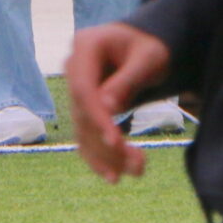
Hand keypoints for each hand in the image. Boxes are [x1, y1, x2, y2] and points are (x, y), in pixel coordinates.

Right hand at [66, 22, 170, 183]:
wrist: (144, 47)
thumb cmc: (150, 47)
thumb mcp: (148, 58)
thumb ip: (127, 79)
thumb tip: (106, 107)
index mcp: (85, 47)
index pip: (83, 89)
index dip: (97, 118)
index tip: (116, 142)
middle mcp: (73, 69)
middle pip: (82, 114)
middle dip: (108, 143)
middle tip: (140, 163)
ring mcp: (75, 90)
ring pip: (84, 131)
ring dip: (108, 155)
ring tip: (139, 170)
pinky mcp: (83, 108)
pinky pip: (85, 136)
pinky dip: (99, 157)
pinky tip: (114, 175)